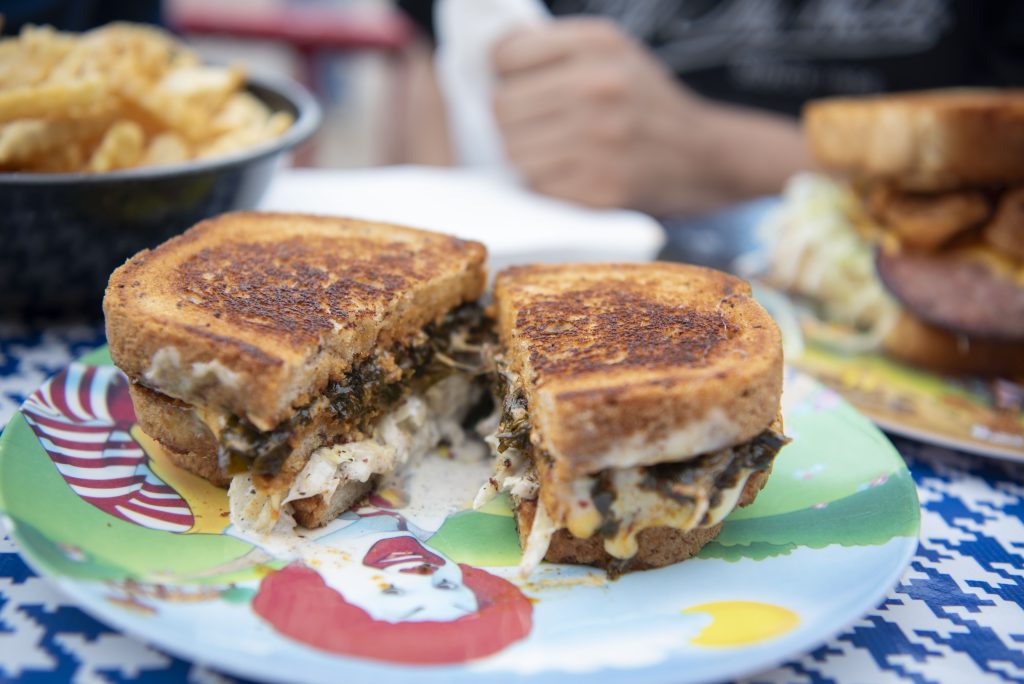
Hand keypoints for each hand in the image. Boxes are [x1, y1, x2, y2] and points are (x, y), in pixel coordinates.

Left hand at [492, 18, 806, 215]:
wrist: (706, 157)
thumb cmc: (647, 104)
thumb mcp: (613, 53)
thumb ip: (555, 49)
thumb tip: (488, 61)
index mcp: (598, 44)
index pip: (504, 55)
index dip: (503, 74)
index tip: (518, 85)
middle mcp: (599, 86)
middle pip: (502, 106)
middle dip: (512, 120)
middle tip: (536, 126)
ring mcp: (600, 140)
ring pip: (513, 150)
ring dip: (525, 155)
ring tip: (555, 151)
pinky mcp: (600, 187)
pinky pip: (536, 184)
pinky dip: (544, 183)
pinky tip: (569, 174)